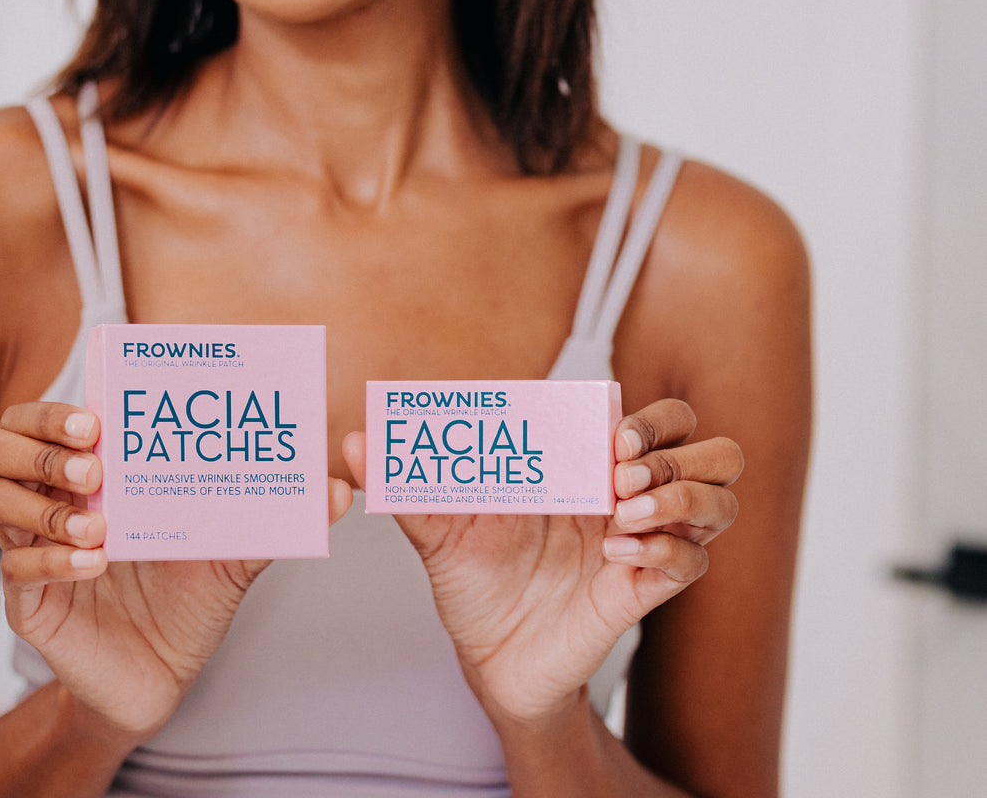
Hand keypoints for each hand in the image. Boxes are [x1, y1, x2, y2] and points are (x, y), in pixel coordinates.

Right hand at [0, 402, 353, 742]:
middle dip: (37, 444)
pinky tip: (95, 562)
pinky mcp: (29, 601)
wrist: (165, 676)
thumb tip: (340, 488)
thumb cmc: (190, 600)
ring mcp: (32, 548)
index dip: (58, 410)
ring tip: (101, 522)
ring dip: (42, 503)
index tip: (101, 418)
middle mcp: (52, 501)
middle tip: (93, 463)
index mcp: (92, 472)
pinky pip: (16, 568)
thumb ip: (277, 517)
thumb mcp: (234, 552)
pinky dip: (54, 559)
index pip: (45, 418)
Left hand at [342, 398, 740, 726]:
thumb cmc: (470, 580)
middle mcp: (622, 498)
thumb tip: (354, 439)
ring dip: (683, 497)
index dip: (643, 417)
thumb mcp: (433, 528)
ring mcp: (641, 541)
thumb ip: (402, 482)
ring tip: (621, 513)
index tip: (607, 433)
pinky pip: (693, 560)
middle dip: (677, 451)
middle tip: (621, 469)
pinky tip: (617, 555)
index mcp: (583, 466)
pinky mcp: (645, 588)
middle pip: (705, 447)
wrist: (485, 656)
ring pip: (720, 498)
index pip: (648, 418)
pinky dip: (666, 551)